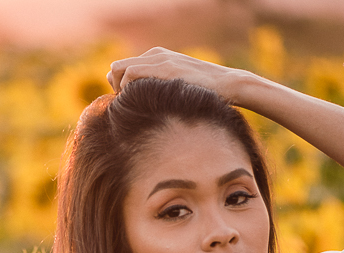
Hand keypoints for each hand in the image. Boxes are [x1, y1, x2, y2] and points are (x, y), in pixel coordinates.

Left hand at [106, 47, 251, 102]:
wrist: (228, 85)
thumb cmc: (203, 94)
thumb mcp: (176, 88)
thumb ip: (158, 88)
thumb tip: (140, 104)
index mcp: (157, 57)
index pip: (122, 68)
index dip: (118, 87)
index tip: (127, 104)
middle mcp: (156, 55)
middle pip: (116, 67)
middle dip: (115, 87)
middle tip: (125, 106)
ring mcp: (160, 59)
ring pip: (119, 69)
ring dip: (119, 89)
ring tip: (131, 105)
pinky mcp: (165, 68)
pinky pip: (131, 73)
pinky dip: (127, 89)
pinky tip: (138, 102)